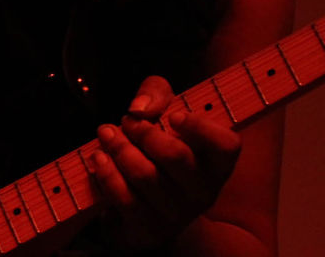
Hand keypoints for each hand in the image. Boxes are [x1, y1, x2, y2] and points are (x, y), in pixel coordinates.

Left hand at [89, 75, 241, 250]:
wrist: (150, 207)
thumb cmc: (161, 148)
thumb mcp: (165, 110)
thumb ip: (157, 93)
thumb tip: (139, 108)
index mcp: (218, 163)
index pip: (225, 145)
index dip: (201, 128)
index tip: (174, 116)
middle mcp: (204, 192)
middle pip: (175, 156)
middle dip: (143, 132)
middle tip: (126, 121)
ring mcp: (178, 215)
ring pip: (145, 176)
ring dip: (119, 150)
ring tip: (106, 135)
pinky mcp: (151, 230)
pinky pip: (125, 199)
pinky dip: (107, 175)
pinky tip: (99, 160)